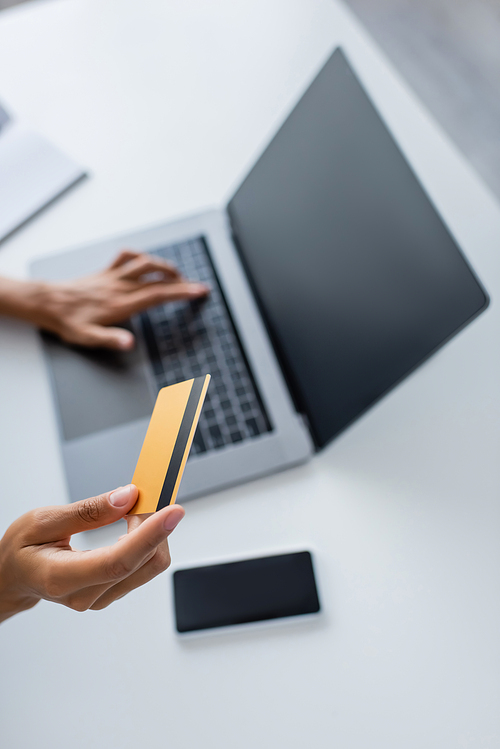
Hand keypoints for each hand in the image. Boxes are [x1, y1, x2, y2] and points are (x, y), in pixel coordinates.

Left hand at [0, 250, 208, 349]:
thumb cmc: (68, 321)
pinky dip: (140, 256)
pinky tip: (147, 262)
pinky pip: (126, 257)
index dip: (182, 292)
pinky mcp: (106, 272)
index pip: (158, 295)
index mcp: (121, 303)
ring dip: (165, 267)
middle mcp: (120, 287)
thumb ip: (110, 339)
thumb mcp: (87, 337)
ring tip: (178, 275)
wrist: (48, 303)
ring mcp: (113, 277)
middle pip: (158, 280)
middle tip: (199, 286)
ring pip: (145, 264)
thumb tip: (129, 343)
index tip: (199, 291)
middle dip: (183, 282)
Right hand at [0, 485, 183, 622]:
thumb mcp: (42, 521)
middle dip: (154, 524)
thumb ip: (87, 511)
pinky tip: (133, 525)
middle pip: (142, 563)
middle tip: (145, 495)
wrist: (13, 578)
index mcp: (61, 578)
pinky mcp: (112, 592)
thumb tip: (127, 498)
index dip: (150, 535)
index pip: (118, 561)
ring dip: (152, 532)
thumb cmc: (22, 550)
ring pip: (149, 565)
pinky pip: (144, 567)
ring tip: (133, 510)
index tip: (173, 512)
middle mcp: (85, 595)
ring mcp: (100, 598)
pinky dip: (147, 541)